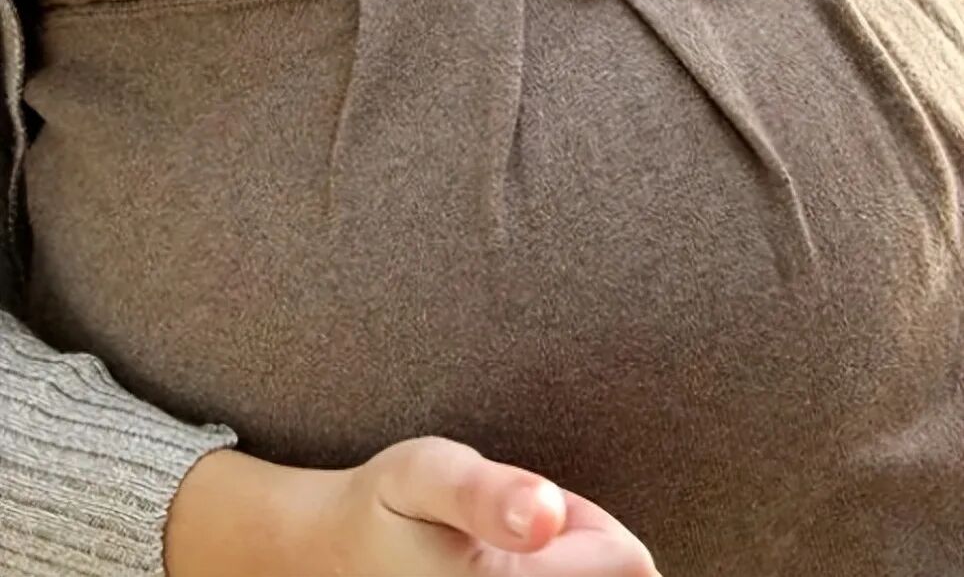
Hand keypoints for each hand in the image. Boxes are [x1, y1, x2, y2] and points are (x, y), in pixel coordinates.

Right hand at [165, 437, 658, 575]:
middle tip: (515, 529)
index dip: (589, 523)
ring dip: (563, 566)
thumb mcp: (426, 474)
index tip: (533, 509)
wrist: (333, 553)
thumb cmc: (385, 508)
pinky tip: (500, 567)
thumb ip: (488, 492)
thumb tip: (548, 513)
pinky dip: (545, 575)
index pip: (626, 562)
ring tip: (504, 549)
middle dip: (580, 549)